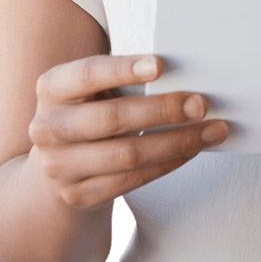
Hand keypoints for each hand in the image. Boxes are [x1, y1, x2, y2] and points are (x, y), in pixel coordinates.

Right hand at [28, 54, 228, 210]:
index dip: (122, 69)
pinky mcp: (79, 196)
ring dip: (176, 142)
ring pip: (127, 155)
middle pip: (111, 119)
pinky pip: (132, 180)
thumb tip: (184, 73)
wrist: (58, 164)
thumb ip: (123, 78)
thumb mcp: (94, 88)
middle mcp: (48, 128)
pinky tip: (192, 149)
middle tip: (200, 103)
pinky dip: (168, 162)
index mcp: (52, 88)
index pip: (87, 74)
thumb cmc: (91, 109)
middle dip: (161, 111)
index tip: (160, 65)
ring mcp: (60, 167)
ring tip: (212, 129)